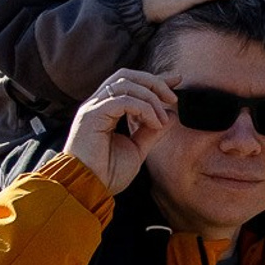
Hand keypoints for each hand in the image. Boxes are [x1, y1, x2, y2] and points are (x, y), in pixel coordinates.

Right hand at [65, 70, 175, 194]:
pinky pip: (122, 101)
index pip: (129, 82)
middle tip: (173, 98)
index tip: (176, 80)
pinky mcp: (91, 115)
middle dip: (154, 82)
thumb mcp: (137, 148)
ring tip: (161, 120)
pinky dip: (143, 109)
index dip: (153, 79)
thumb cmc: (107, 173)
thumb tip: (170, 115)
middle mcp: (97, 104)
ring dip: (151, 98)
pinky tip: (153, 124)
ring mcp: (93, 108)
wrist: (88, 189)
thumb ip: (151, 131)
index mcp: (105, 109)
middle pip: (127, 75)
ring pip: (125, 84)